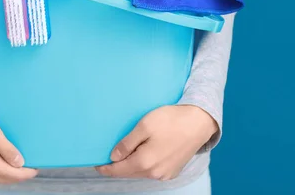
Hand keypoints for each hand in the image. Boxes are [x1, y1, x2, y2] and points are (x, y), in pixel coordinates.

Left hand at [96, 105, 217, 180]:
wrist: (199, 122)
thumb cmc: (170, 120)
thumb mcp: (144, 126)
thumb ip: (127, 144)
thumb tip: (114, 157)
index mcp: (145, 163)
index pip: (119, 170)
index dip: (106, 168)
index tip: (96, 164)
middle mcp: (155, 173)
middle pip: (129, 173)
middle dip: (117, 167)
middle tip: (106, 158)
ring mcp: (165, 174)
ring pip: (140, 172)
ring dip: (130, 165)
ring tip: (122, 155)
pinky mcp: (172, 170)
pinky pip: (151, 171)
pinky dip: (142, 165)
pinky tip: (140, 155)